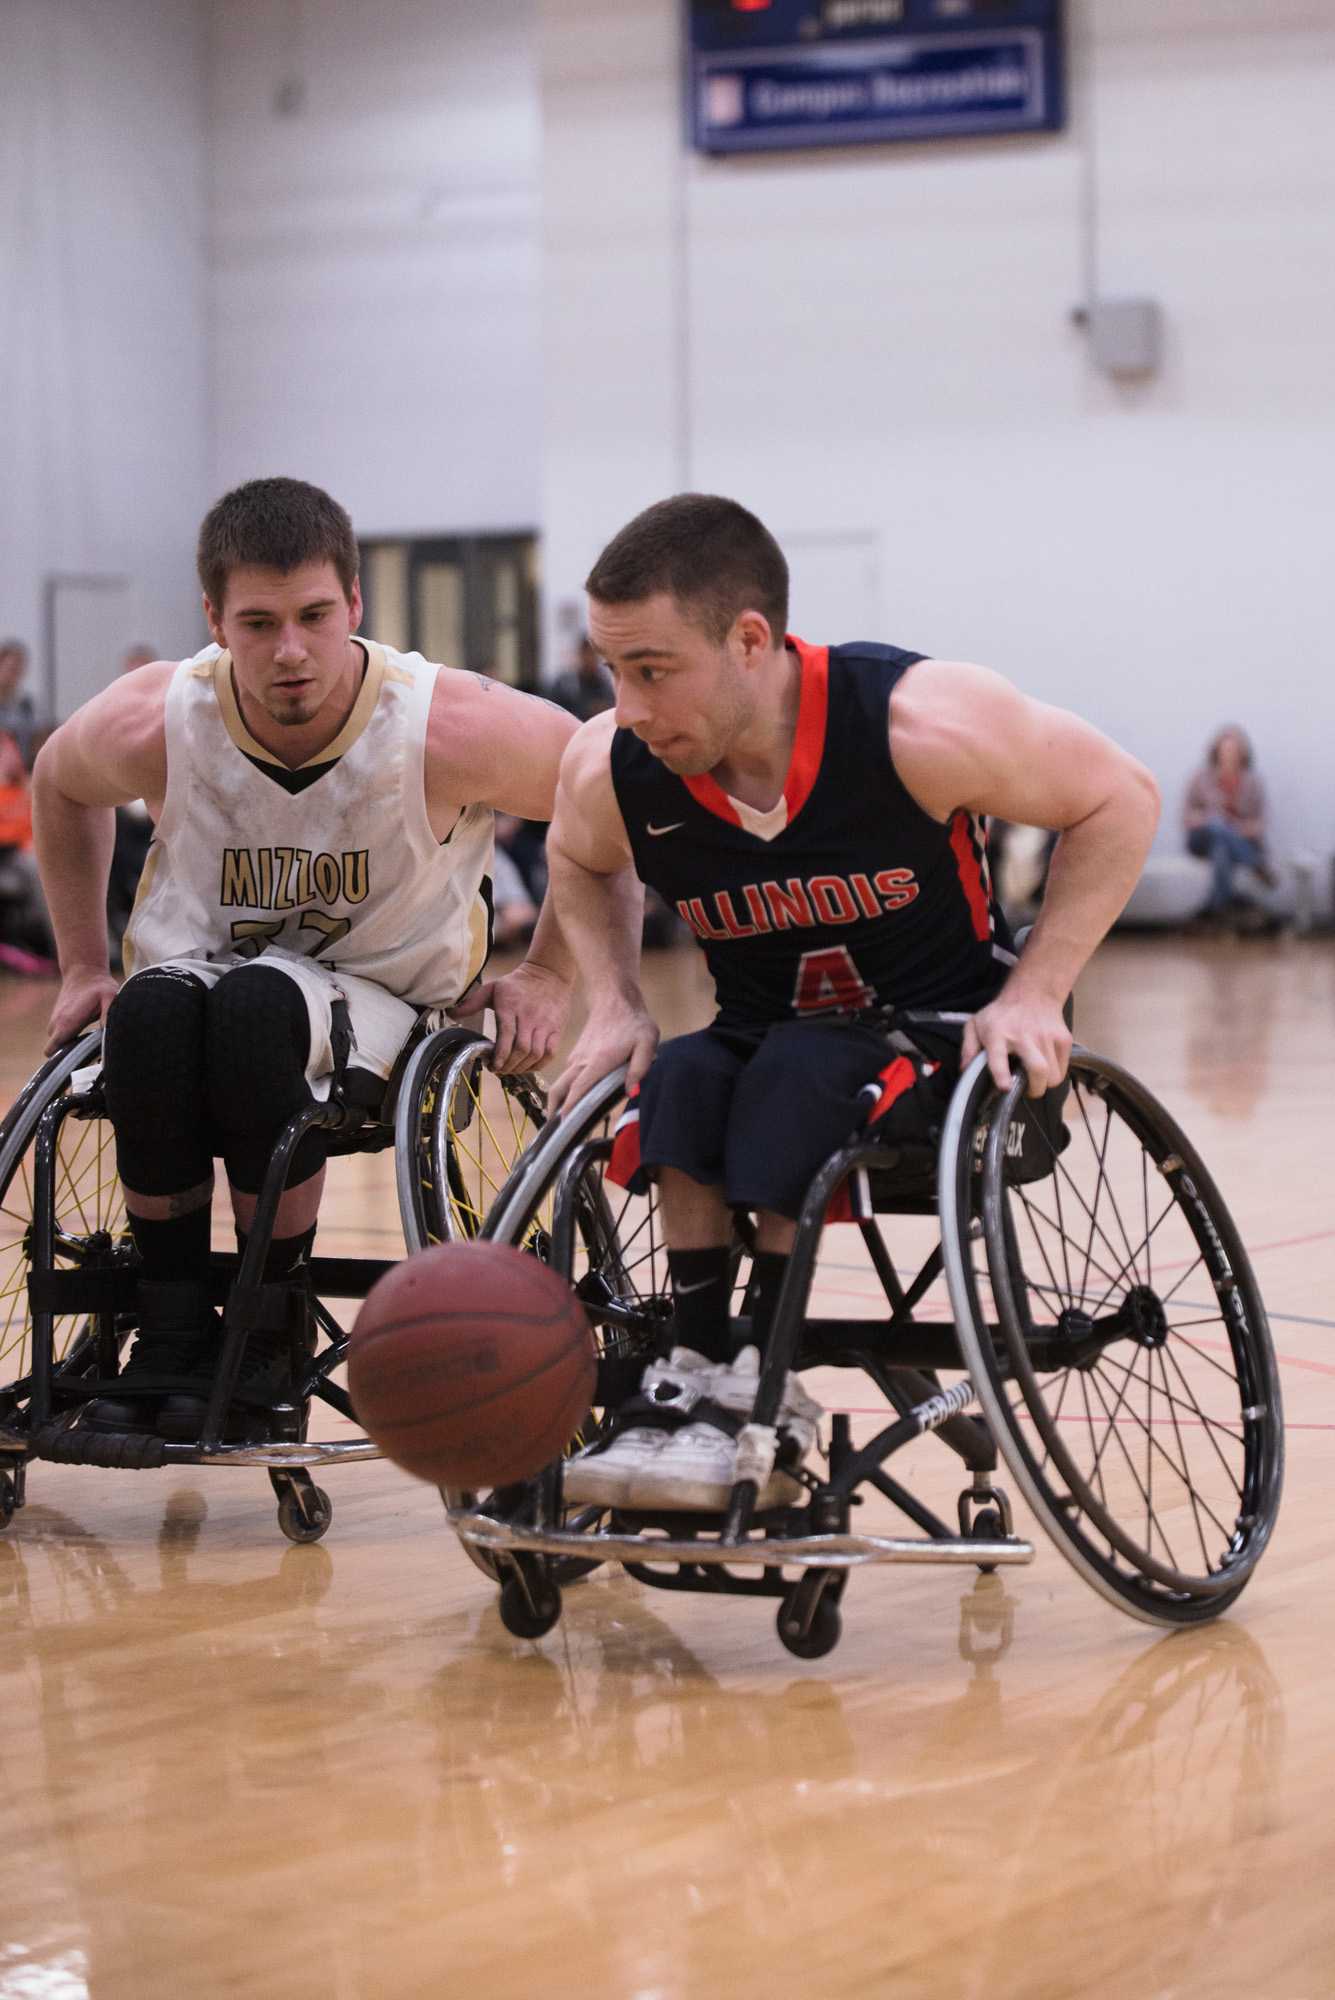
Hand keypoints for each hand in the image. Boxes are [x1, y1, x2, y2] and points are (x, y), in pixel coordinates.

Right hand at [45, 970, 118, 1054]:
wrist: (84, 972)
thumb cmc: (99, 986)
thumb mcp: (110, 997)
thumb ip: (108, 1015)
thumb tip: (107, 1033)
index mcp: (66, 1022)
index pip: (51, 1050)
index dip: (61, 1060)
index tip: (77, 1062)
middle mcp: (57, 1023)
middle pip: (56, 1050)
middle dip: (69, 1054)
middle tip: (89, 1054)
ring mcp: (55, 1021)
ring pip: (59, 1043)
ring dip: (70, 1045)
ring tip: (90, 1043)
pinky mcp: (58, 1020)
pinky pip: (61, 1036)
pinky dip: (70, 1038)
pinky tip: (86, 1035)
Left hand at [450, 959, 570, 1074]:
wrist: (549, 974)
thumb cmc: (518, 983)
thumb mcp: (493, 988)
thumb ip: (471, 1002)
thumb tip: (450, 1013)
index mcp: (511, 1007)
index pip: (506, 1036)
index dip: (499, 1055)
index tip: (491, 1064)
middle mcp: (529, 1017)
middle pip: (521, 1049)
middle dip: (508, 1065)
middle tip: (498, 1069)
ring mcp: (545, 1024)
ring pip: (535, 1054)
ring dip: (521, 1067)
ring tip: (510, 1069)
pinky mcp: (556, 1030)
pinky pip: (549, 1053)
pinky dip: (538, 1065)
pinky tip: (527, 1066)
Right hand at [547, 1001, 659, 1118]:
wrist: (615, 999)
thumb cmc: (633, 1022)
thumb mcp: (646, 1043)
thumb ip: (640, 1068)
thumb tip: (632, 1092)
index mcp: (598, 1061)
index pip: (578, 1089)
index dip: (570, 1109)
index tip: (563, 1127)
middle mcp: (582, 1061)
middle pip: (559, 1090)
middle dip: (554, 1111)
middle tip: (554, 1133)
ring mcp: (577, 1057)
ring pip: (560, 1084)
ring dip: (557, 1102)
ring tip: (561, 1124)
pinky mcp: (577, 1054)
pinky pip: (566, 1077)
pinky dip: (564, 1091)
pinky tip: (572, 1101)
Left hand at [961, 986, 1071, 1098]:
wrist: (1033, 992)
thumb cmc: (1001, 1014)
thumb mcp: (976, 1025)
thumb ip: (968, 1048)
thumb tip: (965, 1070)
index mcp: (997, 1034)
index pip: (999, 1057)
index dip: (1002, 1075)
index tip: (1005, 1087)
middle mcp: (1023, 1036)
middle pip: (1038, 1069)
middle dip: (1035, 1089)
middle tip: (1028, 1091)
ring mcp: (1046, 1037)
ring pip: (1052, 1075)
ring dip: (1045, 1084)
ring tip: (1036, 1079)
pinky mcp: (1063, 1039)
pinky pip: (1062, 1069)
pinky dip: (1055, 1074)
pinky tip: (1045, 1066)